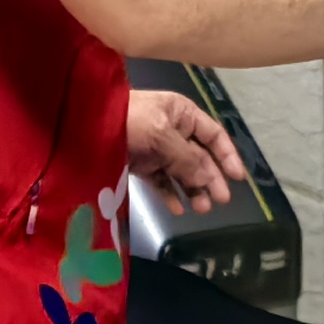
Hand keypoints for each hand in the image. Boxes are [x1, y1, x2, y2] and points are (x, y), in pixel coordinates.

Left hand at [126, 85, 243, 211]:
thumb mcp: (161, 134)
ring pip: (182, 172)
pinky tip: (178, 209)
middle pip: (200, 158)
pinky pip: (161, 181)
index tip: (237, 179)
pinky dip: (170, 194)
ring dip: (193, 190)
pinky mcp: (142, 164)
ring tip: (201, 209)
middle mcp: (174, 131)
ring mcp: (157, 149)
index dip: (227, 156)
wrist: (86, 124)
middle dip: (210, 178)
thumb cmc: (128, 119)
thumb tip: (207, 180)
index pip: (214, 135)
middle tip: (220, 201)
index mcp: (183, 114)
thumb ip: (186, 158)